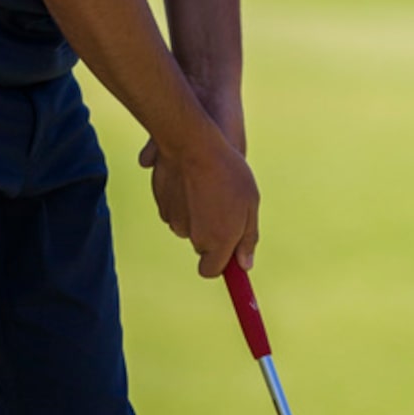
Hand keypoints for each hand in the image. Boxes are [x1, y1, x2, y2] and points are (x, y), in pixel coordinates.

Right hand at [138, 127, 258, 276]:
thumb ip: (247, 238)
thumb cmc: (229, 172)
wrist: (192, 144)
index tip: (228, 254)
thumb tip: (244, 266)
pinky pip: (175, 210)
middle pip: (202, 246)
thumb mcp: (250, 204)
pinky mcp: (163, 205)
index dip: (219, 263)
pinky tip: (193, 180)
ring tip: (210, 186)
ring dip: (197, 214)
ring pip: (188, 227)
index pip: (211, 271)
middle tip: (225, 205)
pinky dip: (182, 200)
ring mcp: (175, 221)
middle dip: (212, 233)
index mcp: (218, 241)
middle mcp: (194, 237)